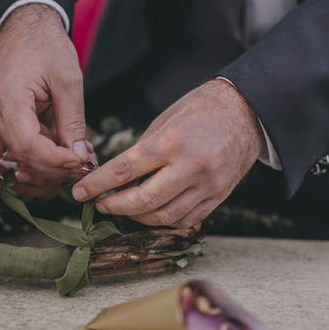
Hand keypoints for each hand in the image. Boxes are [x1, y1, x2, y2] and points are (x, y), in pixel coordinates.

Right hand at [0, 3, 88, 176]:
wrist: (24, 23)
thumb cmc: (46, 44)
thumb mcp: (69, 80)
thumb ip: (73, 122)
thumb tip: (78, 157)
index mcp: (6, 96)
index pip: (28, 145)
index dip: (55, 160)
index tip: (79, 162)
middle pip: (20, 152)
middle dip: (53, 164)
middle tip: (82, 162)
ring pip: (16, 150)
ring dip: (47, 157)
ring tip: (75, 151)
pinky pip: (11, 139)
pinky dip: (36, 147)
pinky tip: (58, 144)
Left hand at [70, 79, 265, 227]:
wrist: (248, 112)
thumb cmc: (203, 109)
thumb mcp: (166, 118)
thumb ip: (142, 149)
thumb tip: (117, 174)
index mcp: (173, 142)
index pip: (125, 170)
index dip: (97, 184)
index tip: (80, 191)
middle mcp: (191, 167)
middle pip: (143, 201)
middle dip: (114, 206)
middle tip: (99, 204)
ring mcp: (207, 186)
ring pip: (164, 217)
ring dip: (136, 217)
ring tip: (122, 208)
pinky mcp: (218, 197)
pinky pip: (185, 220)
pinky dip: (163, 220)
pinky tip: (150, 212)